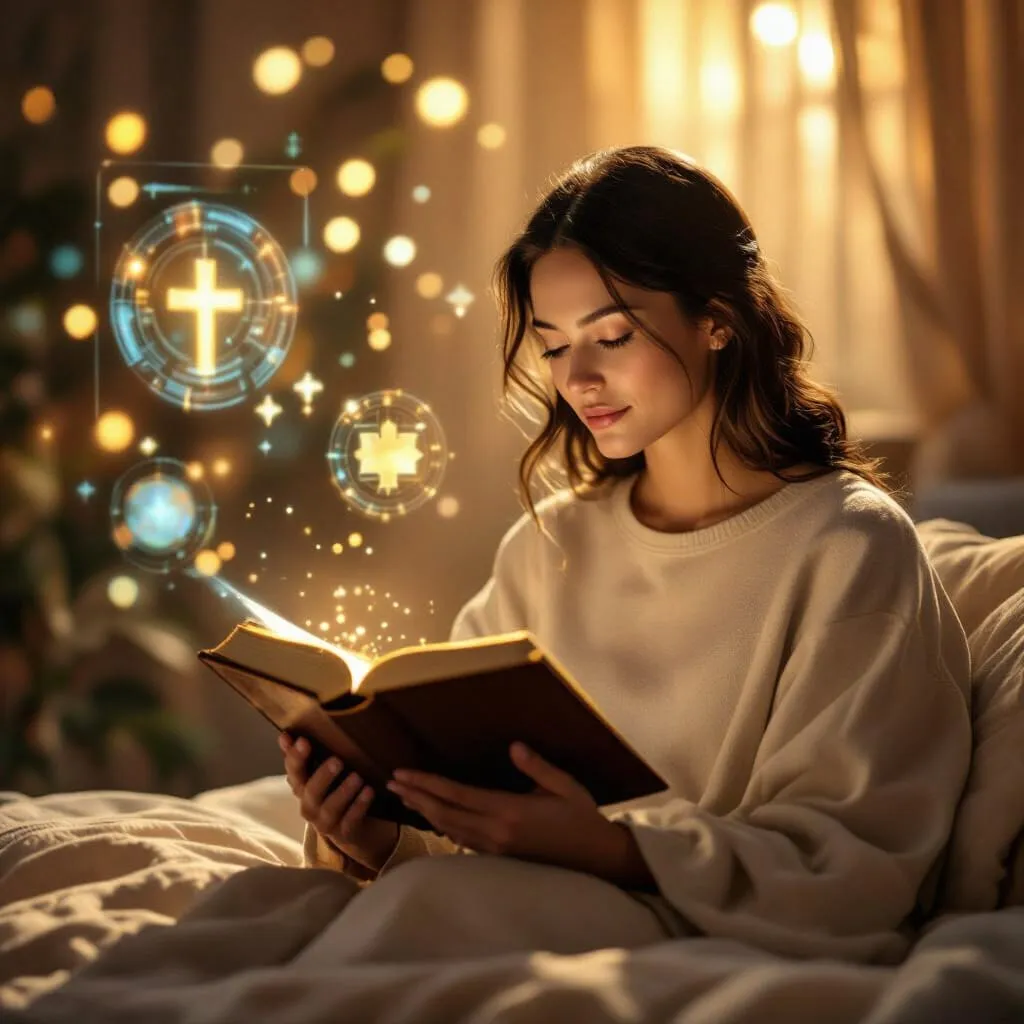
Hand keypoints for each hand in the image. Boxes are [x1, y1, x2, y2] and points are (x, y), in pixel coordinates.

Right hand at [281, 733, 398, 872]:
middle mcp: (309, 806)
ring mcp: (325, 822)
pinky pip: (350, 821)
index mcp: (302, 787)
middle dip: (322, 776)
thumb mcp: (319, 772)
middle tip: (337, 760)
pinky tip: (369, 792)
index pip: (294, 771)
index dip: (295, 758)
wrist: (351, 827)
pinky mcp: (344, 833)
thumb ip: (304, 754)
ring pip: (330, 809)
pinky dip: (359, 806)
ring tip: (357, 777)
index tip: (303, 741)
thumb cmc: (332, 791)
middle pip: (310, 792)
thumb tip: (286, 735)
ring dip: (343, 792)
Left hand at [386, 741, 635, 881]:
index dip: (427, 783)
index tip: (403, 773)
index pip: (457, 795)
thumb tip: (514, 746)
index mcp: (509, 811)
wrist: (596, 858)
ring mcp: (496, 847)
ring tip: (404, 796)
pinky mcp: (499, 856)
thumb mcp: (564, 786)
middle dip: (415, 796)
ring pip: (450, 829)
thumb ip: (537, 767)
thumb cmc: (581, 816)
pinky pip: (462, 839)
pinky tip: (433, 816)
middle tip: (391, 781)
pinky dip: (442, 824)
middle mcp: (496, 832)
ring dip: (424, 811)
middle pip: (444, 814)